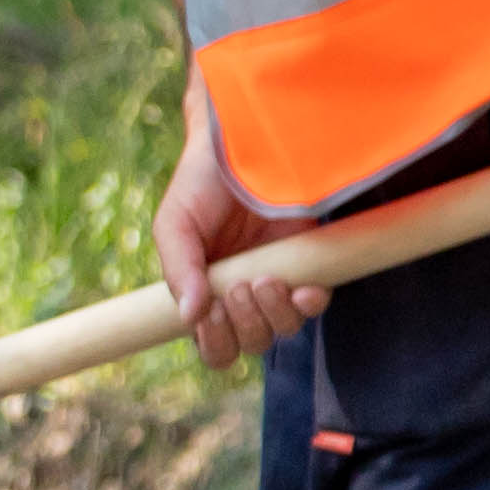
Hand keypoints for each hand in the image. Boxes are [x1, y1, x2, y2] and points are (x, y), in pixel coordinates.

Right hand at [154, 85, 326, 370]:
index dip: (214, 343)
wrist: (241, 143)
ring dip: (273, 315)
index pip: (212, 346)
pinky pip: (314, 304)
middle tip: (238, 286)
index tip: (211, 314)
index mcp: (204, 293)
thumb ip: (178, 270)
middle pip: (249, 343)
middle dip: (244, 326)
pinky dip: (309, 304)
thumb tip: (189, 317)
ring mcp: (276, 281)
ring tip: (265, 280)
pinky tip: (302, 288)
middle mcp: (241, 295)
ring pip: (282, 330)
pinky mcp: (307, 264)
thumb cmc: (201, 185)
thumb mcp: (175, 224)